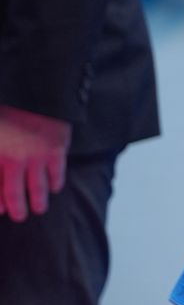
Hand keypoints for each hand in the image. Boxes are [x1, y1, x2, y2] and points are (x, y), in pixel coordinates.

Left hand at [0, 106, 70, 222]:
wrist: (36, 87)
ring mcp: (37, 155)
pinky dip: (56, 182)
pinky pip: (57, 171)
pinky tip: (55, 187)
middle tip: (20, 216)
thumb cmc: (9, 108)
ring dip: (38, 200)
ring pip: (37, 186)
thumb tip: (1, 163)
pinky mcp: (57, 147)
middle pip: (14, 191)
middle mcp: (15, 159)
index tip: (1, 210)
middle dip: (17, 207)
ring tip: (40, 209)